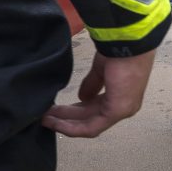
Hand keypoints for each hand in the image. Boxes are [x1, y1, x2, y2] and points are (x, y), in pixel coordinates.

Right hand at [42, 50, 156, 136]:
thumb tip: (83, 97)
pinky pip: (91, 127)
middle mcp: (124, 106)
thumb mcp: (100, 69)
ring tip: (45, 119)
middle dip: (66, 117)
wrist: (127, 43)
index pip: (96, 110)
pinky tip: (55, 123)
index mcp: (122, 95)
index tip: (56, 110)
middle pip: (90, 118)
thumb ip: (92, 85)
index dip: (75, 112)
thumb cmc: (118, 51)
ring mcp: (122, 111)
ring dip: (65, 124)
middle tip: (45, 115)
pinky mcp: (116, 112)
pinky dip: (71, 127)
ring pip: (89, 125)